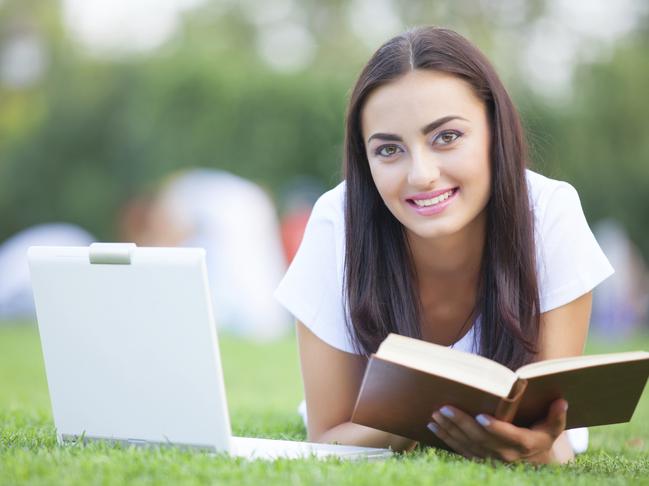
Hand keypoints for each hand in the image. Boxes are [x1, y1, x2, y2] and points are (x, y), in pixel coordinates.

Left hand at [427, 398, 569, 463]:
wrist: (533, 462)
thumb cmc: (540, 435)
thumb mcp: (553, 428)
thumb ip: (556, 416)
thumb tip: (562, 401)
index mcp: (524, 444)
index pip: (508, 437)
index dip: (495, 428)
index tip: (481, 417)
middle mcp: (505, 455)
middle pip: (480, 439)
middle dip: (461, 424)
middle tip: (445, 408)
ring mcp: (489, 459)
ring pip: (466, 445)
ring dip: (449, 430)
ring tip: (435, 413)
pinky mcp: (478, 459)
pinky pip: (459, 449)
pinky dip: (445, 438)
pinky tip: (433, 425)